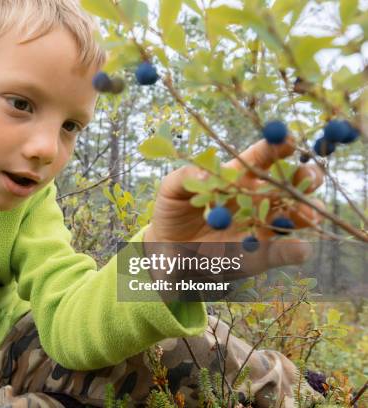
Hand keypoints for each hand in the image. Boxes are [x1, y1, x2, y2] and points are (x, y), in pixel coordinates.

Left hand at [143, 137, 325, 274]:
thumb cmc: (173, 213)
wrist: (169, 251)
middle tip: (309, 178)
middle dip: (307, 177)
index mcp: (237, 178)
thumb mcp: (171, 192)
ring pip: (296, 216)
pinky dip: (296, 250)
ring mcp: (262, 226)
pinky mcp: (261, 254)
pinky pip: (283, 252)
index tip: (289, 141)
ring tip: (308, 213)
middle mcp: (257, 199)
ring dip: (307, 212)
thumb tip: (204, 173)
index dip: (277, 147)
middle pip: (291, 183)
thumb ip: (184, 178)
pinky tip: (301, 249)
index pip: (262, 157)